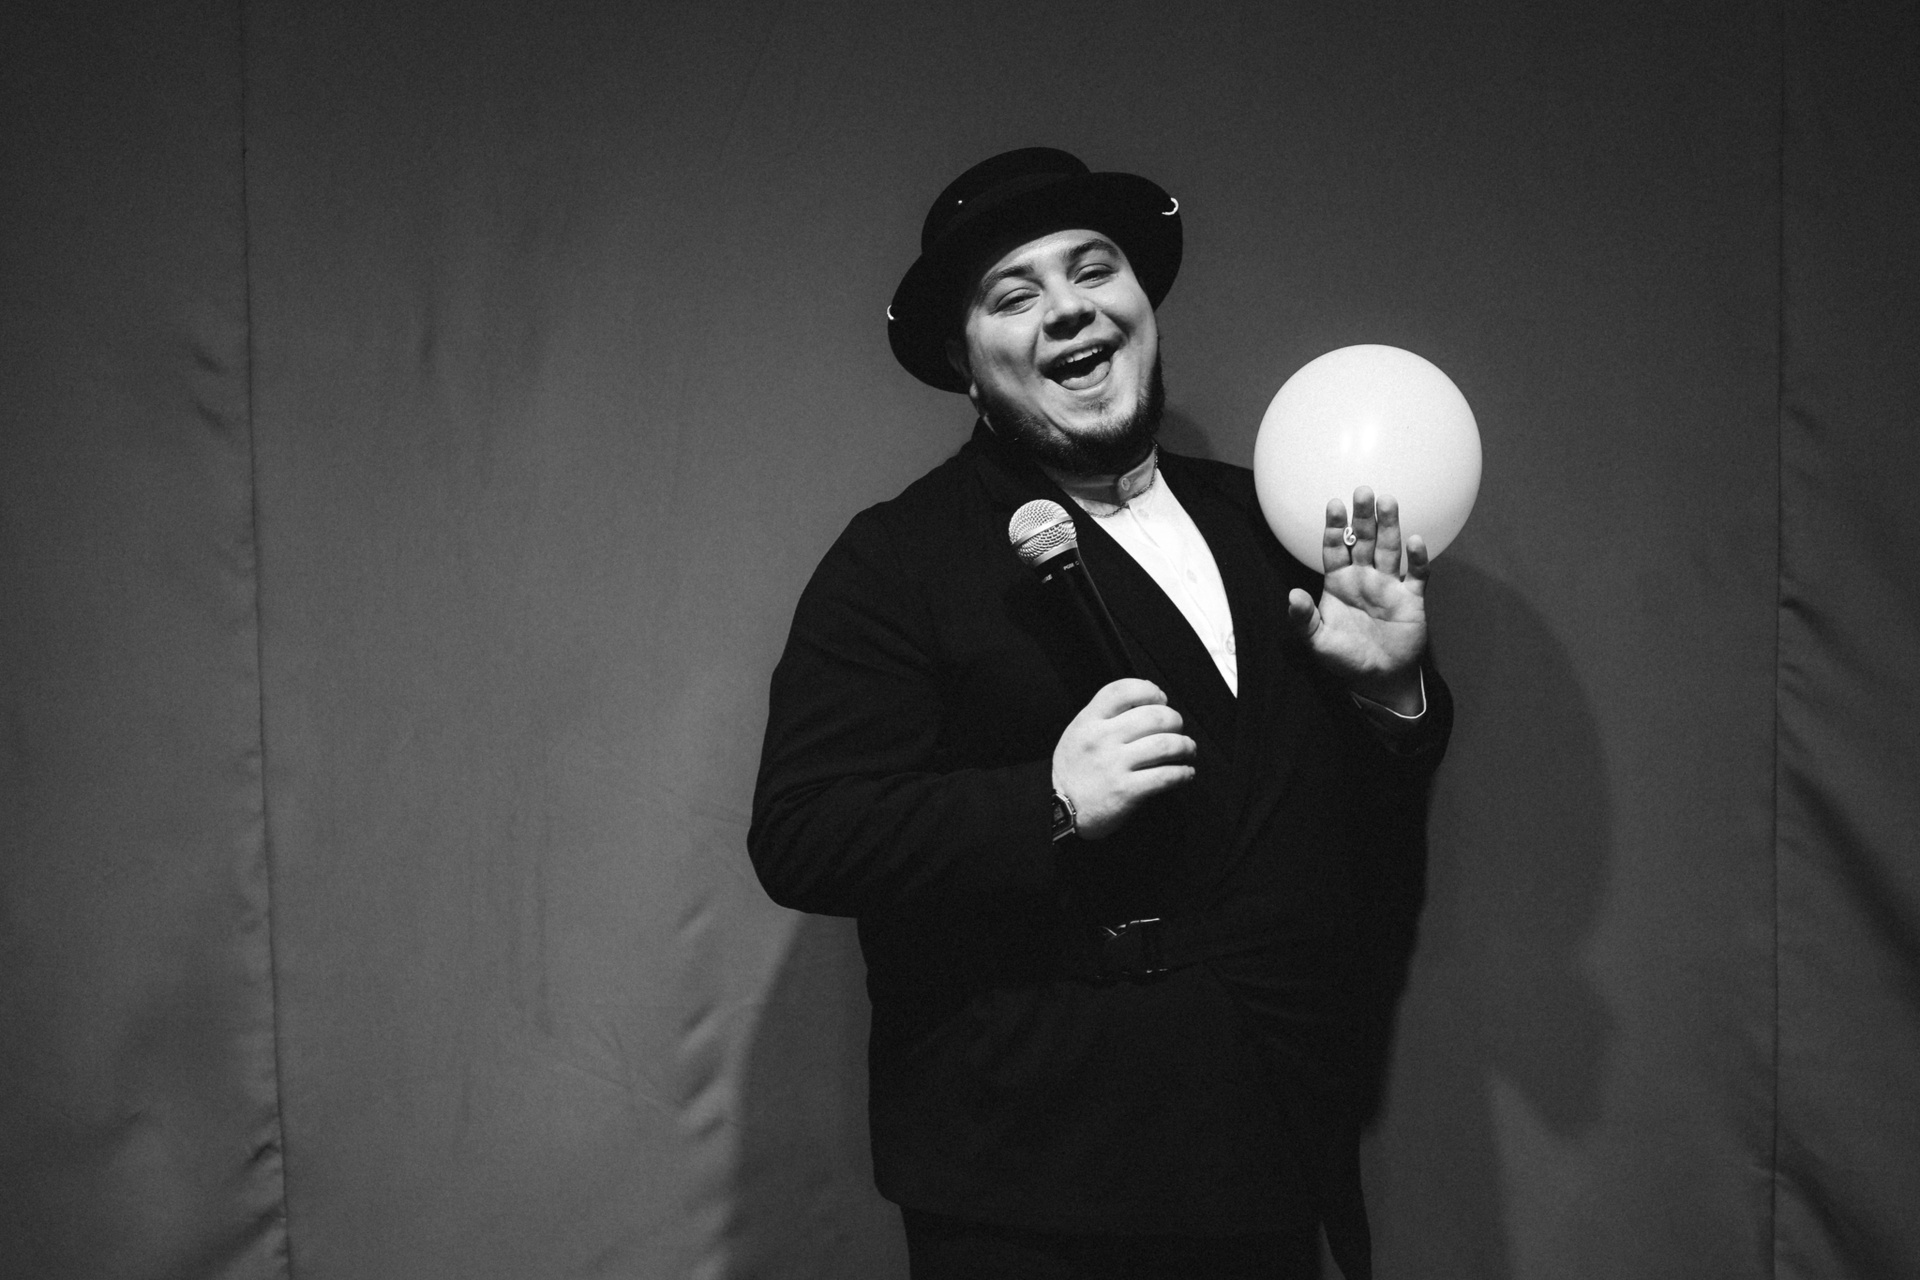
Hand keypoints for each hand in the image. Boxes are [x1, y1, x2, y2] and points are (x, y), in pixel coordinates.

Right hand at [1052, 679, 1196, 840]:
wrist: (1063, 812)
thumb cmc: (1075, 771)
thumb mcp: (1078, 733)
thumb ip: (1104, 715)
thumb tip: (1147, 699)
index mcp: (1088, 721)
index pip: (1124, 690)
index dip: (1150, 691)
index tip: (1161, 700)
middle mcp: (1101, 740)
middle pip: (1154, 716)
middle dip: (1176, 720)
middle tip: (1178, 729)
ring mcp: (1114, 765)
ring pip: (1166, 745)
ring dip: (1185, 746)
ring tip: (1187, 750)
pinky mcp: (1126, 791)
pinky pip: (1166, 776)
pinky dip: (1183, 773)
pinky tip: (1184, 773)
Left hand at [1286, 487, 1427, 713]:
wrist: (1379, 679)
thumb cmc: (1345, 659)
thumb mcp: (1317, 641)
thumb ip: (1303, 619)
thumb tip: (1291, 595)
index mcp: (1339, 582)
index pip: (1335, 548)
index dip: (1334, 528)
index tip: (1333, 504)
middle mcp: (1364, 577)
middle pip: (1363, 540)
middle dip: (1362, 517)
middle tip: (1363, 490)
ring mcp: (1389, 585)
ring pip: (1389, 549)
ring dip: (1389, 526)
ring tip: (1388, 501)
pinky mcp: (1411, 599)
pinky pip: (1416, 575)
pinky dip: (1417, 558)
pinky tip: (1415, 540)